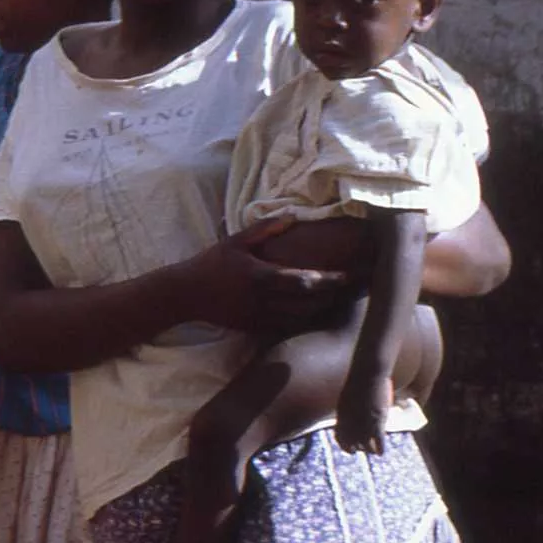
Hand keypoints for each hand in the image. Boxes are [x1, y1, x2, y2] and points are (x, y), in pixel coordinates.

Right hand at [184, 217, 352, 331]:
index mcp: (260, 276)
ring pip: (300, 319)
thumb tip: (292, 215)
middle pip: (308, 303)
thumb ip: (265, 229)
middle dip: (333, 297)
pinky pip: (287, 328)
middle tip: (354, 289)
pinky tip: (317, 313)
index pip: (302, 280)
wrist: (187, 294)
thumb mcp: (236, 241)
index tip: (348, 275)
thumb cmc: (212, 263)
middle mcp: (263, 299)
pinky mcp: (255, 328)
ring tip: (342, 301)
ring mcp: (259, 316)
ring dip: (322, 310)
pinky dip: (304, 322)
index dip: (328, 280)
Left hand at [335, 372, 393, 454]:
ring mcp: (364, 423)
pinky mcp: (377, 421)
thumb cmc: (359, 380)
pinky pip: (378, 441)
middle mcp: (350, 423)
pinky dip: (379, 449)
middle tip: (362, 450)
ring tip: (373, 452)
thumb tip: (349, 410)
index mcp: (341, 416)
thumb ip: (348, 407)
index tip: (349, 448)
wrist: (367, 375)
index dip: (344, 445)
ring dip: (369, 450)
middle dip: (356, 448)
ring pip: (365, 446)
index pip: (339, 437)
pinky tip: (381, 453)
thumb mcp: (347, 396)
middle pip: (352, 444)